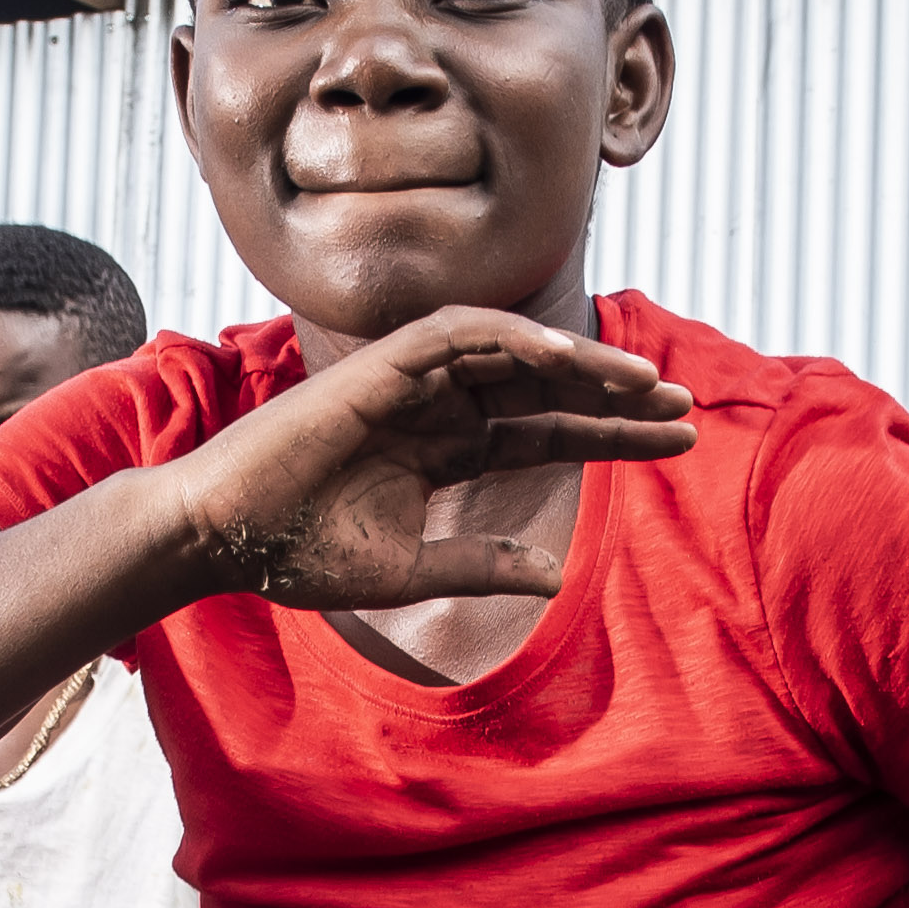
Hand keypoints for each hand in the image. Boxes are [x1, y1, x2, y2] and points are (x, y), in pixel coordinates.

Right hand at [161, 307, 691, 611]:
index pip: (548, 432)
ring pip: (514, 352)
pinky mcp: (379, 365)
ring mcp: (410, 381)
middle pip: (546, 388)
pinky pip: (459, 335)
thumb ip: (478, 563)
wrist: (223, 537)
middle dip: (616, 394)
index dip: (613, 433)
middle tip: (685, 406)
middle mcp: (438, 407)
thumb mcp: (407, 571)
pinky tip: (565, 355)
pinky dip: (512, 337)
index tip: (679, 438)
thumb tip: (551, 573)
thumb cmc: (298, 551)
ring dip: (580, 360)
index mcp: (447, 450)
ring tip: (644, 382)